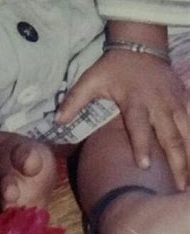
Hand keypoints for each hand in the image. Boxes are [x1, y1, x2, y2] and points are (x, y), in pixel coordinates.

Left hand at [56, 51, 189, 189]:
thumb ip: (74, 100)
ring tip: (188, 183)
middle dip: (177, 161)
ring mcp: (175, 103)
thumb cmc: (114, 67)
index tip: (145, 166)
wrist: (140, 46)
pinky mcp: (185, 100)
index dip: (142, 145)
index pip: (139, 125)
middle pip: (171, 135)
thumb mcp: (91, 80)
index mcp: (135, 100)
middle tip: (178, 187)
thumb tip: (57, 121)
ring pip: (188, 132)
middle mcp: (158, 104)